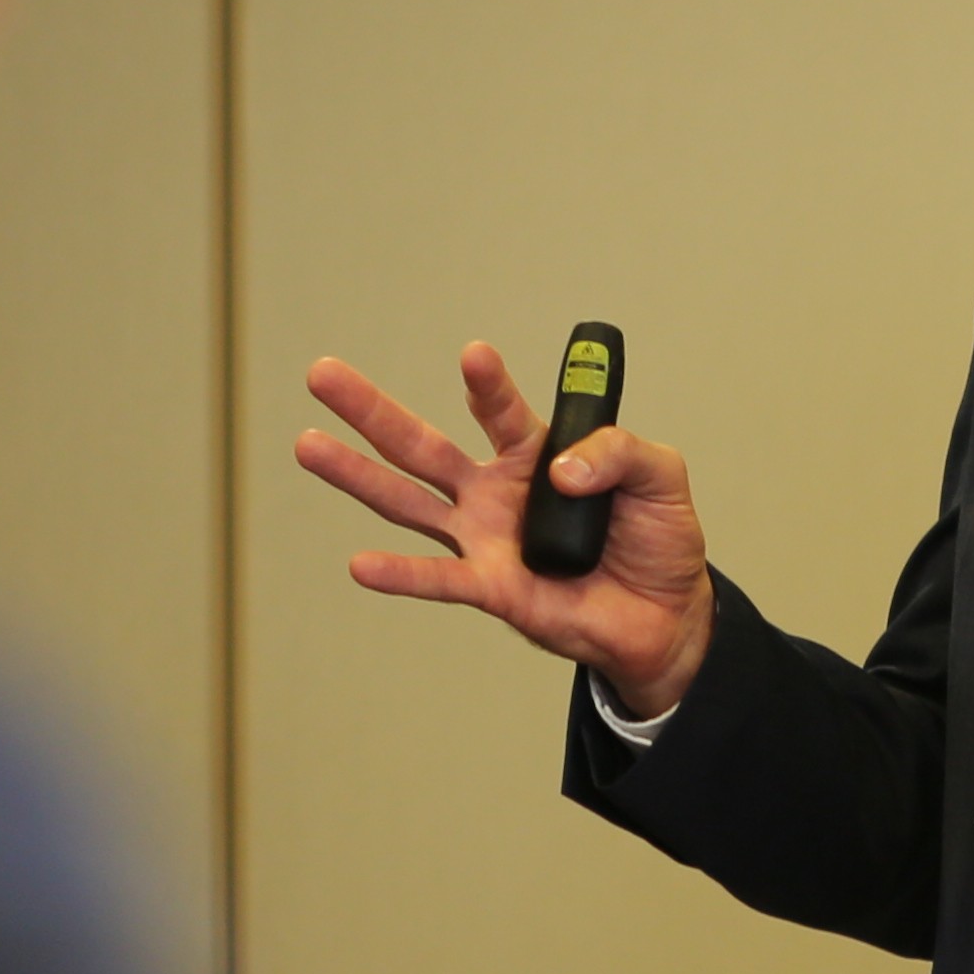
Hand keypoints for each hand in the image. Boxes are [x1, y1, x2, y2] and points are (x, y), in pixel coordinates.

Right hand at [297, 345, 717, 717]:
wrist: (665, 617)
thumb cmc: (656, 539)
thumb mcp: (660, 476)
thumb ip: (621, 452)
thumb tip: (559, 472)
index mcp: (534, 454)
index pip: (499, 410)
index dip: (487, 384)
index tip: (474, 356)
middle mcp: (494, 491)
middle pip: (420, 445)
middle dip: (370, 409)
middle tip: (322, 373)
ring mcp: (484, 539)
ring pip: (408, 502)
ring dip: (356, 475)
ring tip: (308, 444)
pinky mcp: (491, 588)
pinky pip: (438, 578)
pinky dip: (399, 573)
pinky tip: (359, 563)